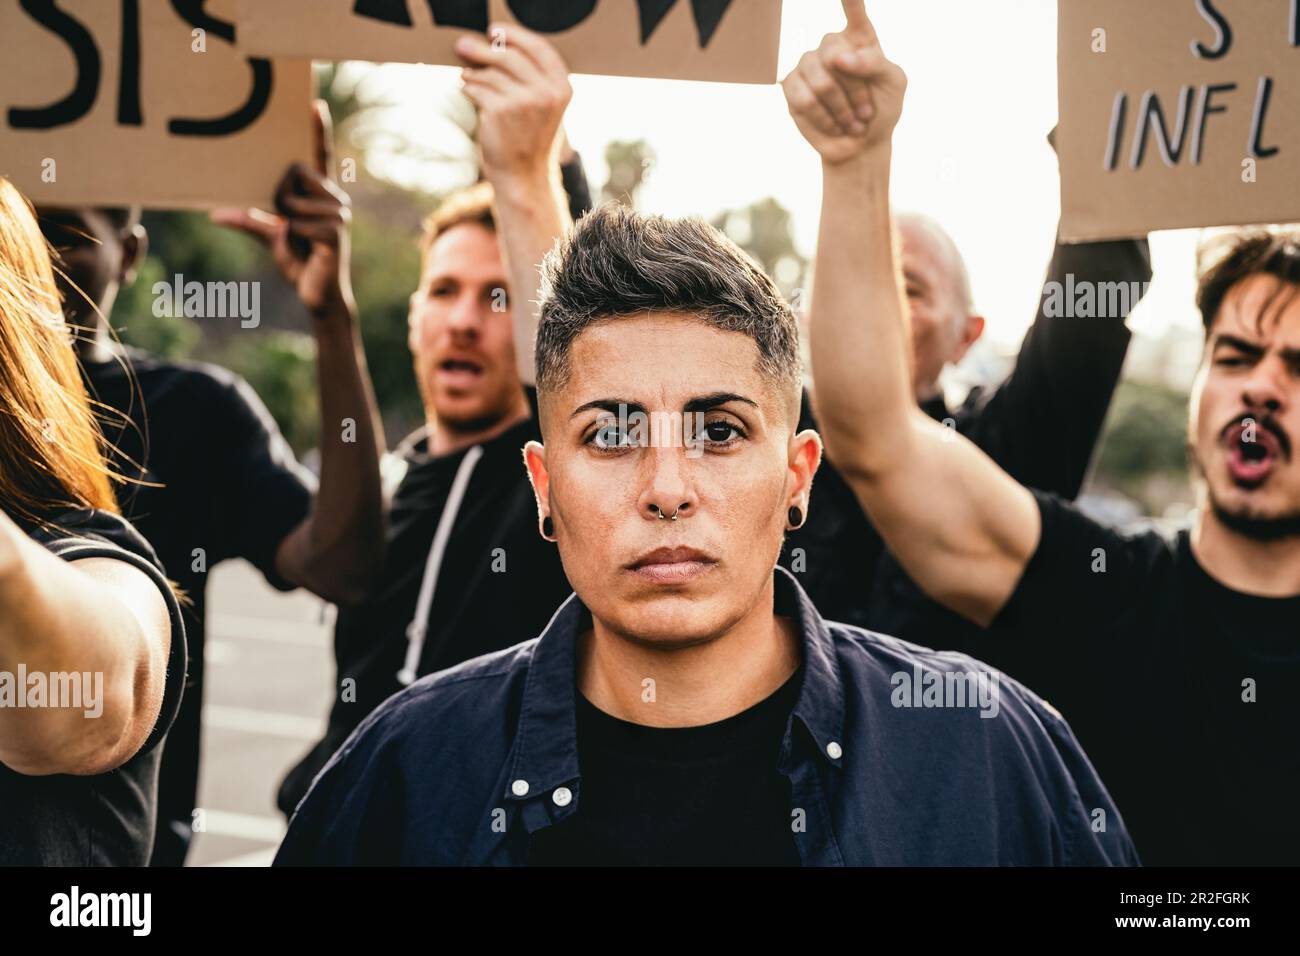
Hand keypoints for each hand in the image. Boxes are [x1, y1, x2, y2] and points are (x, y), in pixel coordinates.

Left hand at [211, 101, 353, 318]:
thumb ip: (250, 220)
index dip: (317, 131)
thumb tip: (215, 214)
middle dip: (280, 194)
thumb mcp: (270, 236)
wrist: (317, 294)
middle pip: (295, 172)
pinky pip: (297, 222)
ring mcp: (339, 214)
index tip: (314, 104)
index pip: (320, 156)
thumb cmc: (299, 261)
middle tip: (284, 220)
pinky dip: (291, 237)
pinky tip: (306, 249)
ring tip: (298, 238)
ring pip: (292, 199)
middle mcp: (334, 198)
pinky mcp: (336, 231)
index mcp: (320, 194)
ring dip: (285, 221)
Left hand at [455, 22, 571, 183]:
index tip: (496, 31)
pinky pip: (476, 87)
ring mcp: (524, 102)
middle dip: (483, 48)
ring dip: (473, 72)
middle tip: (463, 45)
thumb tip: (496, 45)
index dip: (515, 35)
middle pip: (510, 55)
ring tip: (466, 75)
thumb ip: (532, 77)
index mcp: (562, 88)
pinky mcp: (500, 111)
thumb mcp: (544, 107)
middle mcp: (547, 93)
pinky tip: (466, 90)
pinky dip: (467, 87)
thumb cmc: (530, 139)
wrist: (523, 176)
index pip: (539, 48)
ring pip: (490, 72)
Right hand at [783, 0, 905, 165]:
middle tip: (865, 112)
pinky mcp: (792, 88)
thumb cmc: (881, 110)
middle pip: (835, 53)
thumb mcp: (893, 83)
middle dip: (855, 89)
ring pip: (821, 81)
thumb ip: (874, 62)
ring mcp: (808, 65)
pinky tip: (834, 125)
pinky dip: (824, 118)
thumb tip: (841, 58)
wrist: (862, 146)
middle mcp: (831, 47)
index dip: (850, 0)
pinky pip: (805, 99)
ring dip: (841, 108)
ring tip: (852, 122)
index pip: (854, 12)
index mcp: (859, 38)